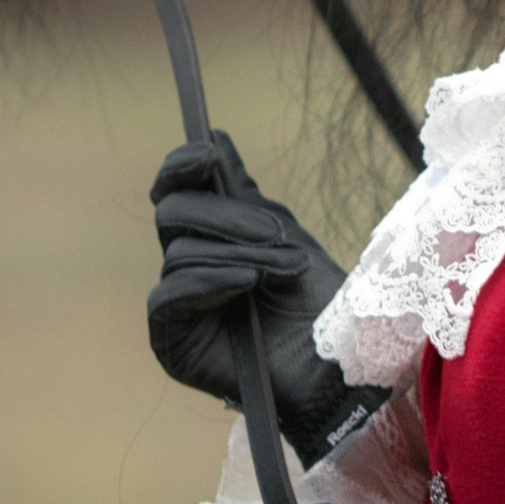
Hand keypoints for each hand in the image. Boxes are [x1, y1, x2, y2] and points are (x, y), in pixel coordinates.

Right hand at [147, 133, 376, 465]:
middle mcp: (185, 266)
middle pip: (173, 212)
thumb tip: (213, 137)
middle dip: (229, 217)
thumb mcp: (284, 234)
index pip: (173, 188)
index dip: (182, 164)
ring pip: (179, 251)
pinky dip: (209, 283)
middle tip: (279, 236)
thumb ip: (241, 193)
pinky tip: (246, 285)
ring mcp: (176, 305)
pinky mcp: (171, 342)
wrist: (336, 367)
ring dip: (240, 255)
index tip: (208, 155)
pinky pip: (168, 296)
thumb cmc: (319, 305)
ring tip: (285, 273)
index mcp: (209, 236)